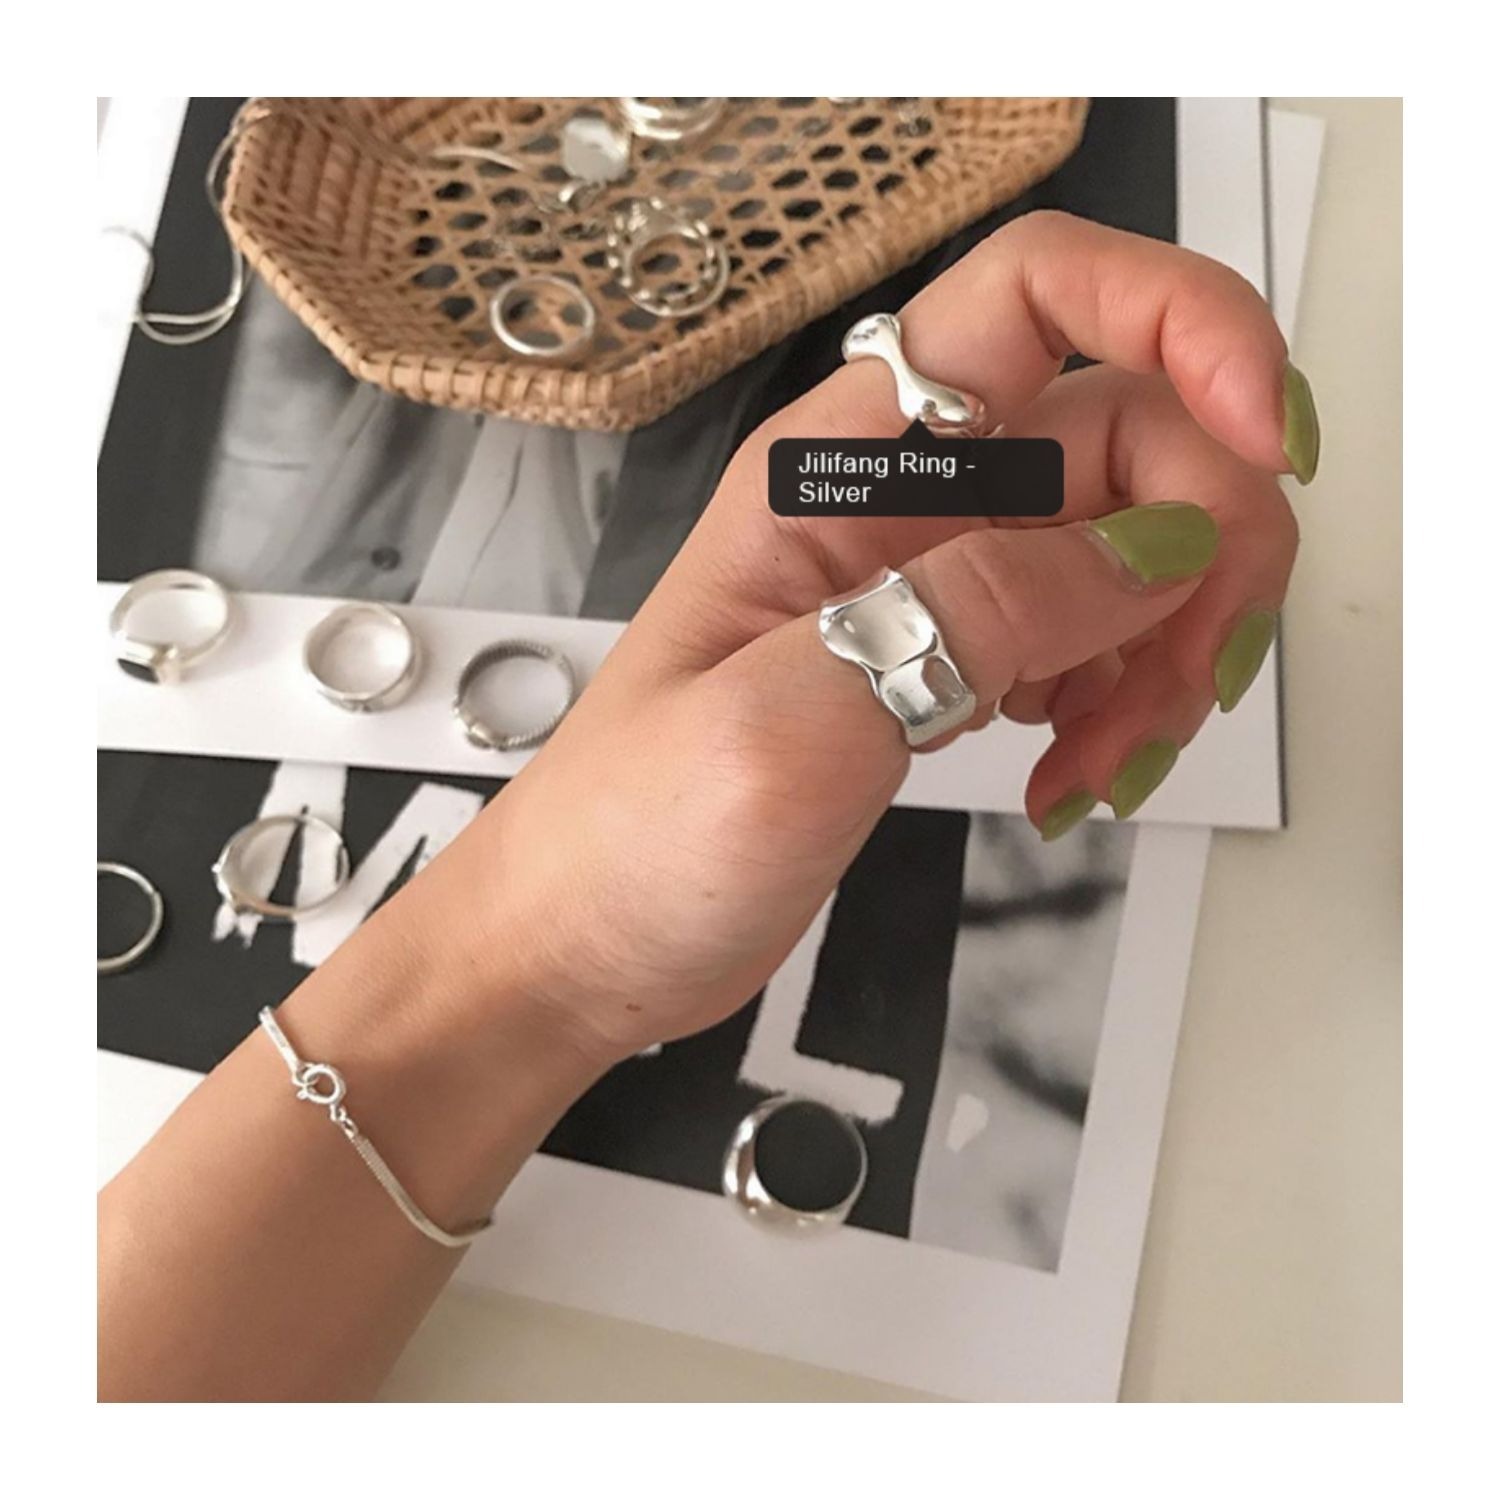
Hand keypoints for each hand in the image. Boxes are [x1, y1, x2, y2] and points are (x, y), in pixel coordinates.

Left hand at [460, 211, 1309, 1058]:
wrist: (586, 940)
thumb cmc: (634, 831)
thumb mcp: (800, 714)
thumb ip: (980, 612)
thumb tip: (1161, 546)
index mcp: (843, 458)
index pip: (1040, 294)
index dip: (1182, 326)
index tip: (1265, 445)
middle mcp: (901, 493)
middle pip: (1129, 433)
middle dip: (1203, 549)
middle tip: (1185, 681)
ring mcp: (932, 577)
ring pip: (1131, 546)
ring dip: (1168, 646)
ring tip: (1105, 761)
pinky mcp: (949, 658)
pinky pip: (1092, 637)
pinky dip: (1122, 701)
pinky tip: (1071, 773)